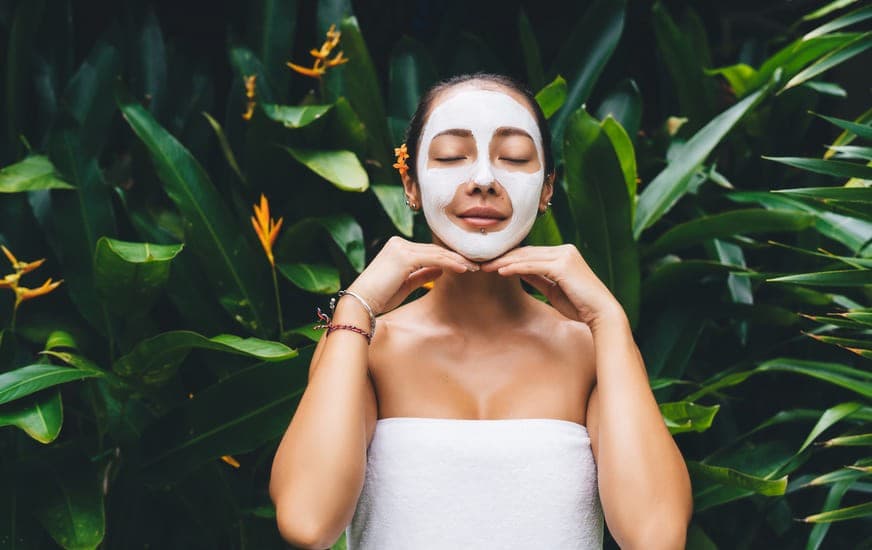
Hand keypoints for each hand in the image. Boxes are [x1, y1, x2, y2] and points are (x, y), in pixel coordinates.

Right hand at [346, 236, 479, 315]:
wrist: (361, 303)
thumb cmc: (381, 297)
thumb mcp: (406, 284)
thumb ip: (423, 274)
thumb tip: (441, 270)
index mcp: (397, 247)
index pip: (428, 251)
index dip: (448, 258)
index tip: (465, 265)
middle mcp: (398, 243)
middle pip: (434, 249)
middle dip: (456, 257)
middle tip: (475, 264)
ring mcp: (401, 248)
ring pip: (436, 253)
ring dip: (457, 260)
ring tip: (474, 267)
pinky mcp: (405, 257)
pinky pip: (434, 259)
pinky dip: (450, 263)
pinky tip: (463, 269)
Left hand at [480, 243, 623, 326]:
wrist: (601, 314)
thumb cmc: (580, 306)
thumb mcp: (553, 290)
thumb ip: (537, 278)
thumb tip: (517, 270)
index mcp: (563, 254)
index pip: (530, 253)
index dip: (509, 258)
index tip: (491, 263)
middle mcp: (564, 250)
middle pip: (526, 252)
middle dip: (502, 257)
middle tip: (481, 262)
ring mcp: (564, 256)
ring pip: (527, 256)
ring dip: (504, 262)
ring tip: (485, 266)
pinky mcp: (563, 266)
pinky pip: (533, 265)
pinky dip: (515, 268)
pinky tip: (501, 272)